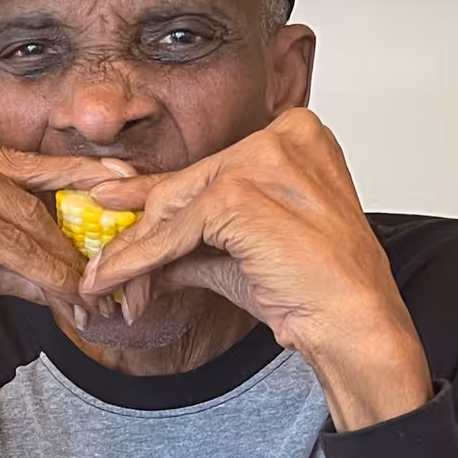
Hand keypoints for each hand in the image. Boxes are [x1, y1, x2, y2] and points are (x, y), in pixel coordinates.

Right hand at [0, 117, 88, 428]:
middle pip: (25, 192)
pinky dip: (41, 270)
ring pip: (21, 218)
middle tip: (106, 272)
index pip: (17, 161)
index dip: (74, 176)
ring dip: (60, 261)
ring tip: (88, 293)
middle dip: (70, 237)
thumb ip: (18, 253)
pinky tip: (63, 292)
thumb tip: (77, 267)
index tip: (122, 185)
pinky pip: (7, 240)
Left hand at [77, 109, 432, 432]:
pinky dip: (140, 260)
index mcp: (296, 135)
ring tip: (106, 282)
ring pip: (174, 207)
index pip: (209, 169)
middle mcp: (282, 136)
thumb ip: (191, 242)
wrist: (352, 322)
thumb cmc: (315, 288)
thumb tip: (138, 250)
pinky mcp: (241, 194)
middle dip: (142, 233)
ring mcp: (262, 161)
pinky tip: (116, 280)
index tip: (115, 205)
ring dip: (135, 251)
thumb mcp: (241, 254)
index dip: (160, 199)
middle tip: (105, 265)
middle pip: (187, 185)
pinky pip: (174, 232)